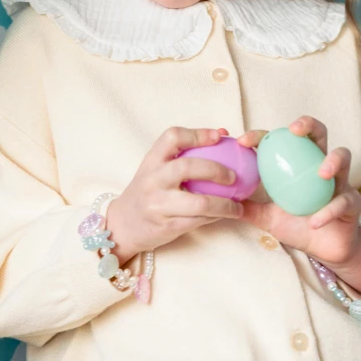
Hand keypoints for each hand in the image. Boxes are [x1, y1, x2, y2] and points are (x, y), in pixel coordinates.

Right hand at [107, 126, 243, 265]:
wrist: (121, 225)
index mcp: (152, 160)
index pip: (173, 137)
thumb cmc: (147, 190)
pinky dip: (216, 217)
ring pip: (199, 202)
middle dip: (216, 170)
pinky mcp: (167, 226)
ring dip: (225, 204)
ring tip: (238, 205)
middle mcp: (153, 180)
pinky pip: (199, 221)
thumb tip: (222, 133)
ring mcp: (158, 204)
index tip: (219, 136)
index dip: (197, 134)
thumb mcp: (157, 168)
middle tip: (233, 176)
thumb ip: (185, 152)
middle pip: (187, 167)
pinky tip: (225, 215)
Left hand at [236, 116, 360, 267]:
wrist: (325, 250)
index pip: (280, 140)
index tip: (243, 141)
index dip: (261, 135)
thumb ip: (249, 207)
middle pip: (318, 132)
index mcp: (297, 163)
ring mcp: (338, 180)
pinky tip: (316, 221)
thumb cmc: (298, 226)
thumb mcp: (268, 217)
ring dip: (332, 161)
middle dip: (308, 125)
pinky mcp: (351, 201)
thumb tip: (222, 200)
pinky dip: (329, 210)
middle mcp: (318, 164)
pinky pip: (343, 200)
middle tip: (294, 130)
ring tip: (321, 173)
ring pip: (342, 156)